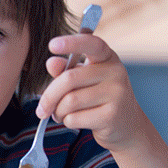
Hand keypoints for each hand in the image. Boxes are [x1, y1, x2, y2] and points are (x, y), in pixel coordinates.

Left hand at [35, 33, 144, 152]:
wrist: (125, 124)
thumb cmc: (98, 97)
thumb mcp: (83, 79)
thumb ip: (65, 70)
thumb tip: (51, 62)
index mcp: (107, 57)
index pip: (91, 44)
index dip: (72, 43)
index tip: (52, 45)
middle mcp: (116, 72)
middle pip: (69, 79)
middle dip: (49, 96)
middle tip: (42, 109)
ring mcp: (117, 94)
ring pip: (69, 101)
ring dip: (58, 111)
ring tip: (61, 114)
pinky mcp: (112, 116)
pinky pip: (75, 118)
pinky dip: (67, 121)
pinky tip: (74, 121)